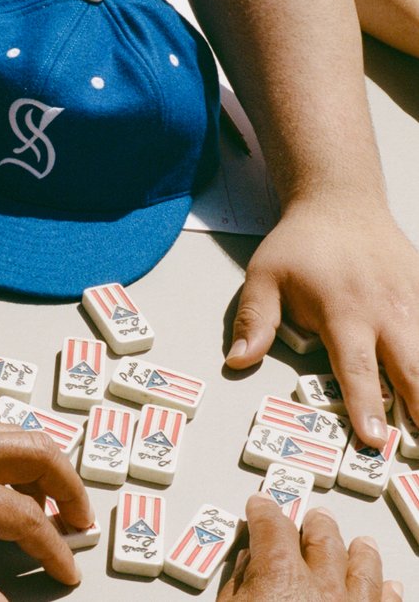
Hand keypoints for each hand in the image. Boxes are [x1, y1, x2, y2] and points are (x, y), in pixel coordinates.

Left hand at [0, 416, 92, 601]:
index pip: (24, 517)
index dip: (54, 549)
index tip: (66, 571)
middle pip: (39, 452)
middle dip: (71, 488)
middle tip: (79, 525)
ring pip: (18, 434)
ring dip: (45, 467)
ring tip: (47, 508)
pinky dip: (15, 456)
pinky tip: (2, 486)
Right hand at [217, 494, 402, 600]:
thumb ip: (239, 582)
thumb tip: (248, 563)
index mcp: (279, 572)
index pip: (271, 525)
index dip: (263, 510)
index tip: (260, 504)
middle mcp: (320, 586)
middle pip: (322, 540)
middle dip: (316, 524)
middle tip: (316, 515)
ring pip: (362, 568)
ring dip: (359, 552)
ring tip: (360, 543)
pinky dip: (387, 592)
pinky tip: (389, 585)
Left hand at [226, 195, 418, 447]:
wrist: (340, 203)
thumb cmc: (300, 245)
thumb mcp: (264, 276)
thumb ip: (254, 320)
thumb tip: (239, 360)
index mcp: (342, 309)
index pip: (356, 366)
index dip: (365, 404)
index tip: (374, 437)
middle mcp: (383, 309)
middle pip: (410, 366)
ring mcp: (411, 300)